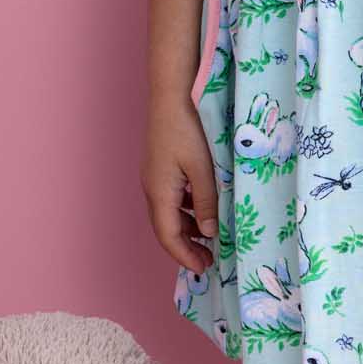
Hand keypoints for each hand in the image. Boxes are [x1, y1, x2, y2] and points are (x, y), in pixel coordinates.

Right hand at [141, 97, 219, 272]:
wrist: (172, 93)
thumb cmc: (187, 127)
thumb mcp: (203, 168)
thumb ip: (207, 202)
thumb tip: (210, 233)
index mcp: (159, 192)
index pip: (168, 236)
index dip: (185, 256)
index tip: (204, 270)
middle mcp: (152, 187)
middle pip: (166, 228)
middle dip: (186, 248)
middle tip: (209, 261)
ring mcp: (155, 176)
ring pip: (169, 214)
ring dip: (188, 230)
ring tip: (210, 240)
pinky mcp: (162, 166)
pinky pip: (172, 198)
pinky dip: (187, 212)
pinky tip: (204, 210)